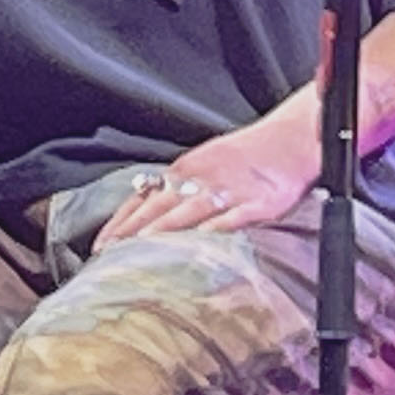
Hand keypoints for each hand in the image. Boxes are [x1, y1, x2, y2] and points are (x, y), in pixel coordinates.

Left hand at [101, 117, 313, 241]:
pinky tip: (201, 245)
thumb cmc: (249, 155)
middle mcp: (202, 178)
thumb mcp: (206, 163)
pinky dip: (216, 230)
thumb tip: (145, 213)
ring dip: (163, 232)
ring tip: (142, 253)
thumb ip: (178, 187)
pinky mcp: (259, 203)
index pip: (144, 198)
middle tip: (110, 256)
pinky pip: (234, 218)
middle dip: (132, 233)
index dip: (121, 223)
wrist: (294, 137)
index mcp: (186, 169)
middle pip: (160, 207)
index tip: (99, 246)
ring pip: (190, 212)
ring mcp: (230, 190)